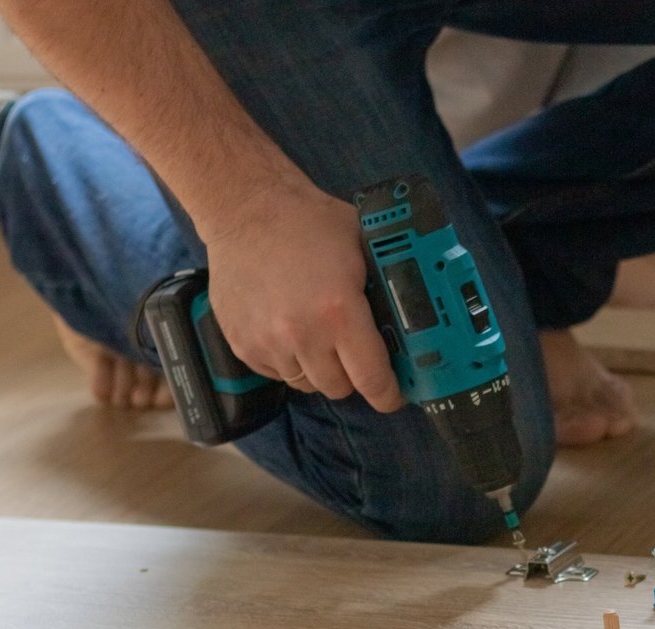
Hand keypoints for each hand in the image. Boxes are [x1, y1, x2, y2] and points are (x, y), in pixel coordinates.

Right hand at [200, 181, 402, 411]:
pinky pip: (275, 373)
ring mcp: (267, 341)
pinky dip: (288, 361)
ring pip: (306, 384)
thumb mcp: (363, 247)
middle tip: (354, 353)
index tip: (393, 395)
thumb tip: (413, 320)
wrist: (245, 207)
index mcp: (339, 313)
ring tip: (320, 336)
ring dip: (319, 369)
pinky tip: (291, 331)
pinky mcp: (241, 342)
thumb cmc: (309, 222)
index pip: (371, 379)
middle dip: (352, 375)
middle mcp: (301, 334)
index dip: (388, 394)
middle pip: (338, 388)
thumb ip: (385, 287)